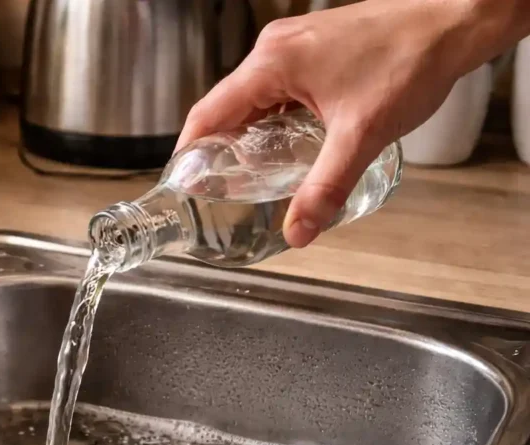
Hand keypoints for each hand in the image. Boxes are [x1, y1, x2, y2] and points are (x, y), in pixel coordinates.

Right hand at [178, 0, 529, 247]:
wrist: (453, 21)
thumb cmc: (410, 59)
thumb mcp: (361, 137)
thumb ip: (325, 188)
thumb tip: (298, 231)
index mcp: (271, 65)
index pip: (207, 113)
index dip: (189, 151)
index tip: (184, 183)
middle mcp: (274, 50)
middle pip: (226, 107)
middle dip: (220, 149)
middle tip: (218, 189)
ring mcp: (294, 46)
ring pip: (252, 97)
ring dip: (248, 134)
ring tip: (251, 174)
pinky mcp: (313, 49)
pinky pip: (276, 87)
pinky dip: (272, 117)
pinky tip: (289, 143)